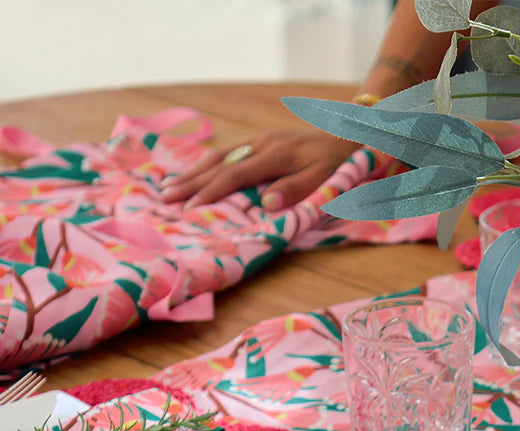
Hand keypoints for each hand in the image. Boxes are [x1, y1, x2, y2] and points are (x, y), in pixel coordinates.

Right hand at [160, 130, 359, 210]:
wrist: (351, 134)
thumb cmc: (340, 163)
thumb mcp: (325, 179)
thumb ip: (296, 190)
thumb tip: (265, 203)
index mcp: (275, 155)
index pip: (234, 175)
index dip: (211, 191)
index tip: (190, 205)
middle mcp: (262, 144)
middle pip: (219, 163)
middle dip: (191, 181)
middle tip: (164, 197)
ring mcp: (260, 140)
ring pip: (220, 155)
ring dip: (193, 171)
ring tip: (169, 185)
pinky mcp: (263, 141)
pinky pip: (228, 151)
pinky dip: (208, 162)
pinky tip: (195, 170)